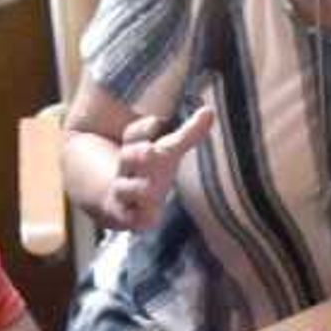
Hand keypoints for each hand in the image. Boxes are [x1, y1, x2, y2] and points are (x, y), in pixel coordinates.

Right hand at [95, 103, 216, 231]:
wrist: (121, 203)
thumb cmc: (150, 171)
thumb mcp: (168, 151)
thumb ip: (189, 133)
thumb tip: (210, 112)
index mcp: (134, 148)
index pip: (133, 134)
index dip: (144, 128)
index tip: (156, 122)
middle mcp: (126, 169)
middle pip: (127, 157)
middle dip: (138, 154)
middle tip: (150, 151)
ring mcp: (123, 192)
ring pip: (124, 188)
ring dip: (136, 188)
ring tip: (150, 190)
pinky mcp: (127, 216)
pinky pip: (130, 218)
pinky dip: (139, 218)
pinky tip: (150, 218)